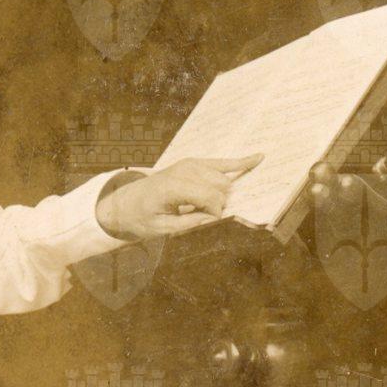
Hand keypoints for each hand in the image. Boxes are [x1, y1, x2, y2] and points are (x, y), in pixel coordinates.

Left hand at [96, 154, 262, 242]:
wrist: (127, 202)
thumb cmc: (142, 217)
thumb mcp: (162, 228)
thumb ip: (190, 223)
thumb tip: (215, 219)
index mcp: (174, 186)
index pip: (211, 198)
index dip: (215, 214)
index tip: (205, 222)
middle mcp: (184, 170)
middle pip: (221, 188)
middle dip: (218, 205)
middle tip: (200, 215)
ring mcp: (190, 164)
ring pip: (224, 180)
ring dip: (221, 194)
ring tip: (202, 204)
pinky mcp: (194, 163)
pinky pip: (222, 162)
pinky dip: (240, 161)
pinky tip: (258, 157)